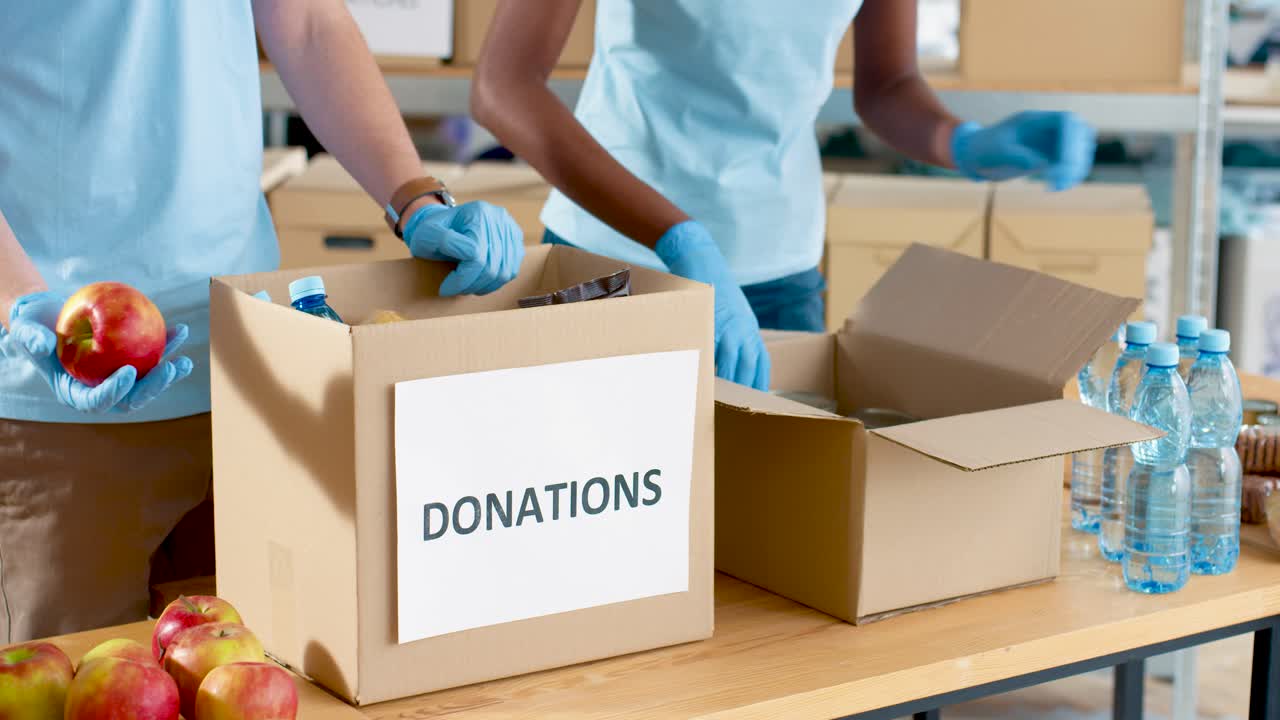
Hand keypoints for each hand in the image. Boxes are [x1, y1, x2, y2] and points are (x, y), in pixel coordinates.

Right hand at [2, 291, 192, 413]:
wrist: (49, 315)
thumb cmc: (33, 324)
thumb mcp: (25, 329)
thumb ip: (31, 338)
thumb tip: (43, 345)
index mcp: (76, 393)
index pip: (97, 402)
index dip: (114, 392)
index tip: (128, 371)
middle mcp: (101, 390)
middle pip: (131, 398)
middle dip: (153, 388)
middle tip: (170, 369)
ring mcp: (118, 378)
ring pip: (148, 382)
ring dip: (169, 373)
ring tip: (186, 361)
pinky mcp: (131, 361)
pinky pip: (152, 357)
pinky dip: (167, 345)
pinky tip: (179, 330)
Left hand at [402, 202, 524, 295]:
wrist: (445, 224)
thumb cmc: (432, 231)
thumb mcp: (427, 233)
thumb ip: (444, 239)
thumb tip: (471, 253)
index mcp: (478, 213)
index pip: (477, 258)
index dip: (461, 279)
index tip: (445, 288)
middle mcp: (499, 218)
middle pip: (491, 267)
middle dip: (471, 285)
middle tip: (455, 289)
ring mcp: (511, 229)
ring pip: (503, 273)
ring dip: (483, 286)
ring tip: (466, 286)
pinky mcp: (516, 241)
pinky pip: (511, 271)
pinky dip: (494, 282)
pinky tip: (478, 280)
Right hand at [655, 221, 769, 390]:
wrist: (700, 256)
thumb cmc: (711, 285)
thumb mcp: (730, 311)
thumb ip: (732, 333)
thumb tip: (723, 357)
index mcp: (750, 328)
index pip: (761, 364)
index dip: (758, 385)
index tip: (756, 404)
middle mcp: (744, 328)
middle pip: (749, 368)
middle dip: (743, 392)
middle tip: (735, 412)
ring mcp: (729, 326)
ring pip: (734, 364)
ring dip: (727, 385)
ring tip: (720, 404)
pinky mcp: (712, 322)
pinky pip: (713, 352)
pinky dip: (710, 368)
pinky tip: (704, 381)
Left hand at [951, 111, 1095, 190]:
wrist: (976, 156)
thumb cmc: (983, 148)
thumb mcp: (996, 151)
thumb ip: (1017, 155)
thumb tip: (1040, 163)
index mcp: (1034, 121)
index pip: (1066, 121)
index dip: (1070, 138)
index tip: (1063, 161)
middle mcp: (1047, 130)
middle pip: (1080, 134)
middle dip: (1075, 156)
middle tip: (1061, 177)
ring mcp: (1051, 143)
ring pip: (1080, 150)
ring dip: (1076, 168)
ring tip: (1058, 186)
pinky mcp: (1051, 158)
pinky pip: (1071, 165)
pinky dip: (1070, 176)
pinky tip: (1055, 187)